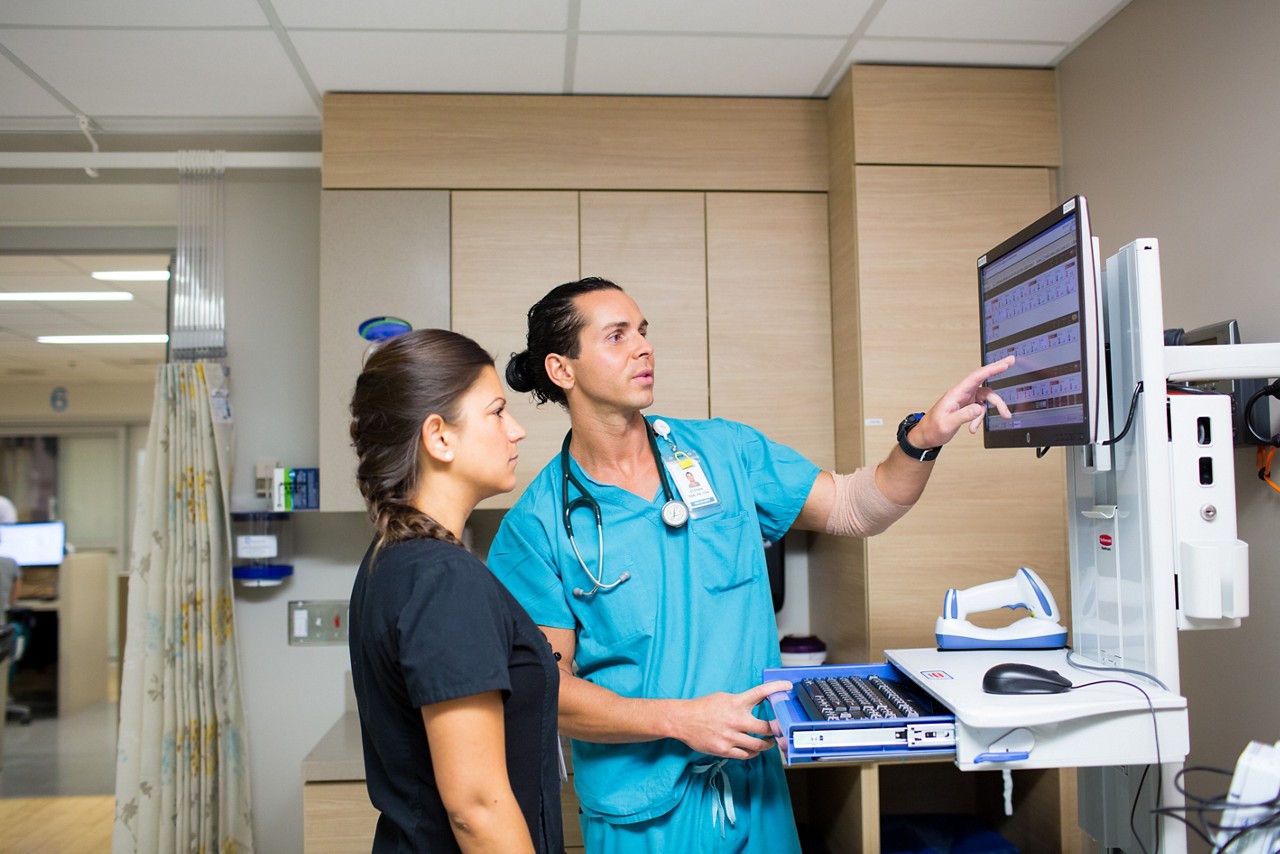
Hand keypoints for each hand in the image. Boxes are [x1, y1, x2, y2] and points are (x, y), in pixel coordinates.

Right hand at [670, 680, 790, 759]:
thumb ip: (742, 701)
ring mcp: (730, 736)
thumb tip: (760, 701)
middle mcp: (735, 719)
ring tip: (769, 743)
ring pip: (758, 745)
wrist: (683, 720)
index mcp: (736, 702)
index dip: (776, 687)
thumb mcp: (724, 697)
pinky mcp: (724, 750)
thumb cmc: (703, 707)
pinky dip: (752, 753)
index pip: (761, 692)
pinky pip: (745, 755)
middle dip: (776, 730)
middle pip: (766, 728)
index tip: (787, 686)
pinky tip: (753, 750)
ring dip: (766, 745)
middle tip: (779, 730)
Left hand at [911, 356, 1014, 447]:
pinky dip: (980, 419)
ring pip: (986, 398)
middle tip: (1011, 362)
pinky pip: (980, 409)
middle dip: (997, 371)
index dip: (991, 369)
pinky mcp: (966, 407)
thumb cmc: (933, 429)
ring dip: (994, 407)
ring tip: (1004, 416)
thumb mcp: (947, 424)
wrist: (926, 436)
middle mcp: (961, 394)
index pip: (976, 377)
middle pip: (984, 381)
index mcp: (955, 393)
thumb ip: (964, 416)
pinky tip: (972, 428)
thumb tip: (979, 408)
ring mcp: (964, 400)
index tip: (1004, 362)